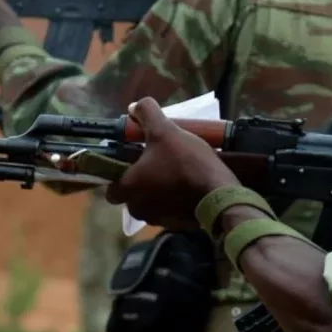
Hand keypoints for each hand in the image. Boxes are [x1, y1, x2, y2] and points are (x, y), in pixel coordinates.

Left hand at [106, 97, 240, 229]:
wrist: (219, 193)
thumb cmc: (186, 163)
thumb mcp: (165, 130)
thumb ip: (146, 114)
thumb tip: (134, 107)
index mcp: (128, 188)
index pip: (111, 188)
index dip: (120, 173)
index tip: (134, 160)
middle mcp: (138, 209)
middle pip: (133, 194)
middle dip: (144, 180)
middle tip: (160, 161)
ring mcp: (158, 220)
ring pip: (152, 202)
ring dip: (160, 190)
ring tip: (177, 171)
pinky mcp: (177, 224)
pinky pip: (170, 211)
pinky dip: (175, 200)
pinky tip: (189, 185)